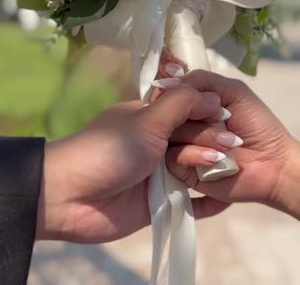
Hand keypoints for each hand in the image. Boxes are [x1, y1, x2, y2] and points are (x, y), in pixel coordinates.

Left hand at [37, 85, 231, 242]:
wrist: (67, 197)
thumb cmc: (105, 151)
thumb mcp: (146, 120)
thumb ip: (180, 104)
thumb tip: (213, 95)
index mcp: (148, 117)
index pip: (188, 110)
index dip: (209, 113)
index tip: (229, 117)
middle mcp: (155, 143)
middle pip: (194, 139)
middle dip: (213, 141)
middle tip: (231, 146)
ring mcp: (157, 174)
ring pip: (195, 169)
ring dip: (213, 168)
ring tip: (228, 168)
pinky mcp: (158, 204)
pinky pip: (190, 203)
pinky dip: (209, 202)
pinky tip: (229, 197)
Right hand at [161, 65, 297, 209]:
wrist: (274, 164)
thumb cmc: (258, 125)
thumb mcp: (233, 91)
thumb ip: (201, 81)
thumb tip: (166, 80)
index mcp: (193, 104)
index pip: (167, 92)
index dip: (170, 91)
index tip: (181, 92)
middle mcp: (183, 123)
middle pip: (164, 112)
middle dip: (191, 113)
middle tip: (219, 118)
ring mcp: (182, 146)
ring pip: (168, 135)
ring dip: (199, 135)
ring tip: (228, 142)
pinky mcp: (184, 171)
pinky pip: (173, 158)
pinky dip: (195, 154)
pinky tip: (216, 158)